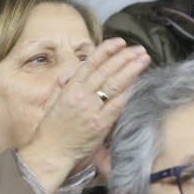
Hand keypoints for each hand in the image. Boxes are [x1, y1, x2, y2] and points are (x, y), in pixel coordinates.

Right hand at [17, 39, 150, 192]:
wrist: (50, 152)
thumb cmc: (52, 129)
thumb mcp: (54, 102)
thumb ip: (64, 87)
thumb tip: (71, 74)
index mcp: (70, 88)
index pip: (90, 63)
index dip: (106, 50)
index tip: (120, 42)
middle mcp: (80, 95)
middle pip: (106, 71)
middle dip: (124, 57)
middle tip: (139, 49)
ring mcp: (90, 109)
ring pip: (113, 84)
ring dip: (131, 69)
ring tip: (144, 59)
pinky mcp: (99, 124)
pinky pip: (117, 105)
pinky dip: (128, 92)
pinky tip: (138, 83)